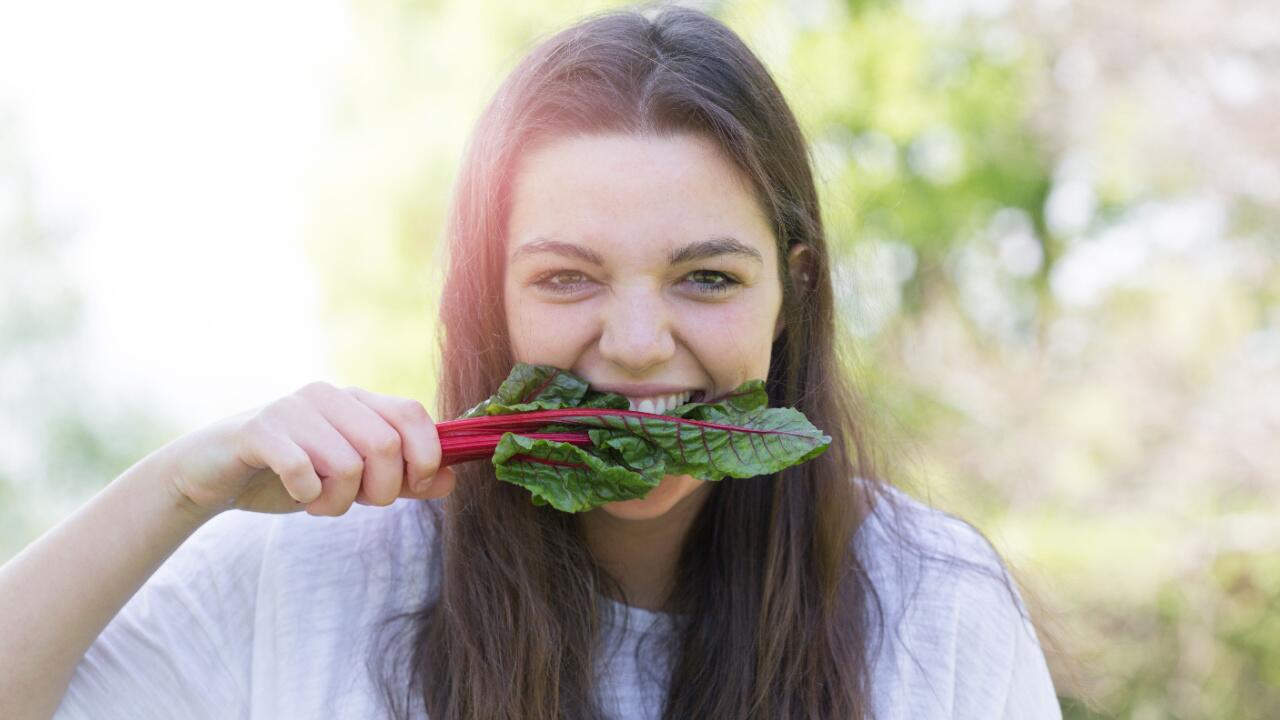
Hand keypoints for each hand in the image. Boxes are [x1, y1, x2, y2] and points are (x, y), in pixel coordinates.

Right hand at [164, 382, 455, 515]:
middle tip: (360, 502)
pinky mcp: (258, 430)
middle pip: (386, 444)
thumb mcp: (355, 479)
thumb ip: (403, 478)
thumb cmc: (292, 474)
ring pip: (347, 463)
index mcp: (358, 401)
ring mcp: (293, 409)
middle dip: (382, 490)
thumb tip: (452, 479)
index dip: (426, 456)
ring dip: (340, 501)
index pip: (413, 415)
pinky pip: (302, 468)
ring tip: (321, 503)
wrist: (214, 474)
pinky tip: (298, 495)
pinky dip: (307, 495)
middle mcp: (329, 396)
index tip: (414, 486)